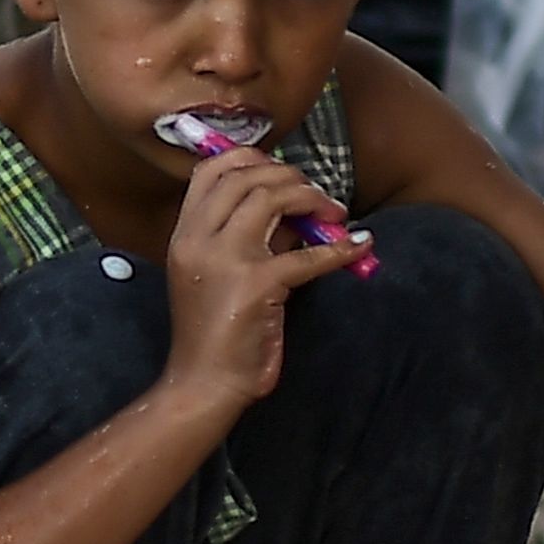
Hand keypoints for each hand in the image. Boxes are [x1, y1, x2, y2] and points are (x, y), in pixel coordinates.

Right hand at [155, 145, 361, 410]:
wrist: (202, 384)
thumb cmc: (212, 334)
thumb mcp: (217, 276)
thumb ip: (249, 240)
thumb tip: (296, 215)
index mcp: (184, 235)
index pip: (211, 171)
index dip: (251, 159)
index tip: (282, 172)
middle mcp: (198, 239)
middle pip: (245, 176)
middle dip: (290, 177)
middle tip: (318, 196)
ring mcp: (225, 259)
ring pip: (271, 198)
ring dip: (311, 199)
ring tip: (334, 214)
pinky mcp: (256, 285)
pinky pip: (307, 255)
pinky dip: (339, 249)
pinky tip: (359, 247)